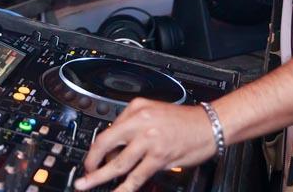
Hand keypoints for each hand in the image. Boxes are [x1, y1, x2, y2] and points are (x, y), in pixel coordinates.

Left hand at [75, 99, 217, 190]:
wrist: (209, 125)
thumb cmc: (184, 121)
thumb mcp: (154, 112)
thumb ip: (134, 126)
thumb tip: (115, 146)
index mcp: (137, 108)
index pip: (109, 129)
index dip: (96, 147)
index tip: (90, 157)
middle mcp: (140, 122)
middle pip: (106, 143)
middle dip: (91, 162)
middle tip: (83, 174)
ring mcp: (149, 140)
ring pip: (118, 163)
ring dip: (99, 177)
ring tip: (87, 185)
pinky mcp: (159, 157)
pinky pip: (136, 176)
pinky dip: (123, 189)